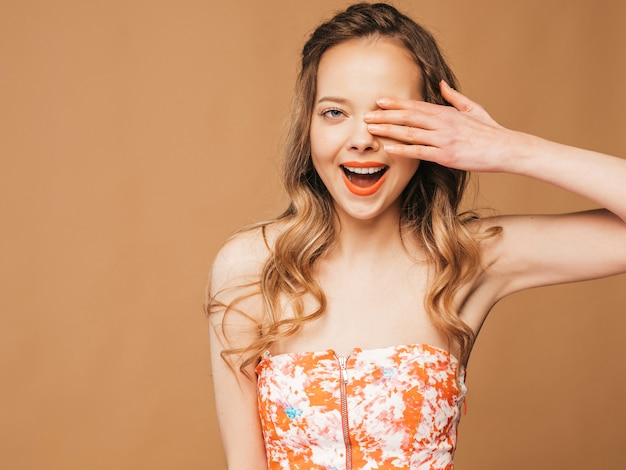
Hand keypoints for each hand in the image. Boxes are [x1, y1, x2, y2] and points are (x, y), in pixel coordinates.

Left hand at [364, 81, 516, 171]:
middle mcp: (442, 123)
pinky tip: (388, 148)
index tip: (379, 101)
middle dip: (385, 115)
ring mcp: (443, 139)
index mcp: (447, 112)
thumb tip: (441, 84)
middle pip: (408, 117)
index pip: (416, 105)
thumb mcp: (473, 108)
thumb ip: (454, 97)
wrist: (506, 148)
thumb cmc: (490, 131)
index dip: (396, 103)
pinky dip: (403, 150)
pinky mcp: (446, 156)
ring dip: (388, 130)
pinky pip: (420, 152)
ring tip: (370, 129)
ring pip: (410, 133)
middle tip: (366, 115)